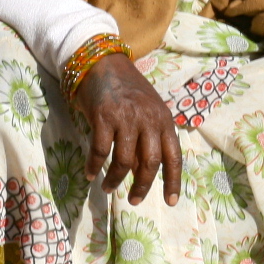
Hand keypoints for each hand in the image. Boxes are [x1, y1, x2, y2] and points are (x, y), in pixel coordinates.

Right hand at [77, 55, 181, 206]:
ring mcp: (126, 118)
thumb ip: (150, 135)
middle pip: (150, 164)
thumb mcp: (148, 109)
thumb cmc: (126, 88)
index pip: (174, 156)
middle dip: (142, 187)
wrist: (102, 62)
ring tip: (108, 188)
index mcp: (164, 119)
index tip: (170, 202)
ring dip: (115, 180)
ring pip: (125, 162)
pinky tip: (90, 173)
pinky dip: (95, 166)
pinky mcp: (104, 117)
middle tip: (134, 200)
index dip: (173, 182)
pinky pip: (100, 151)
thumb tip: (144, 169)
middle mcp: (149, 120)